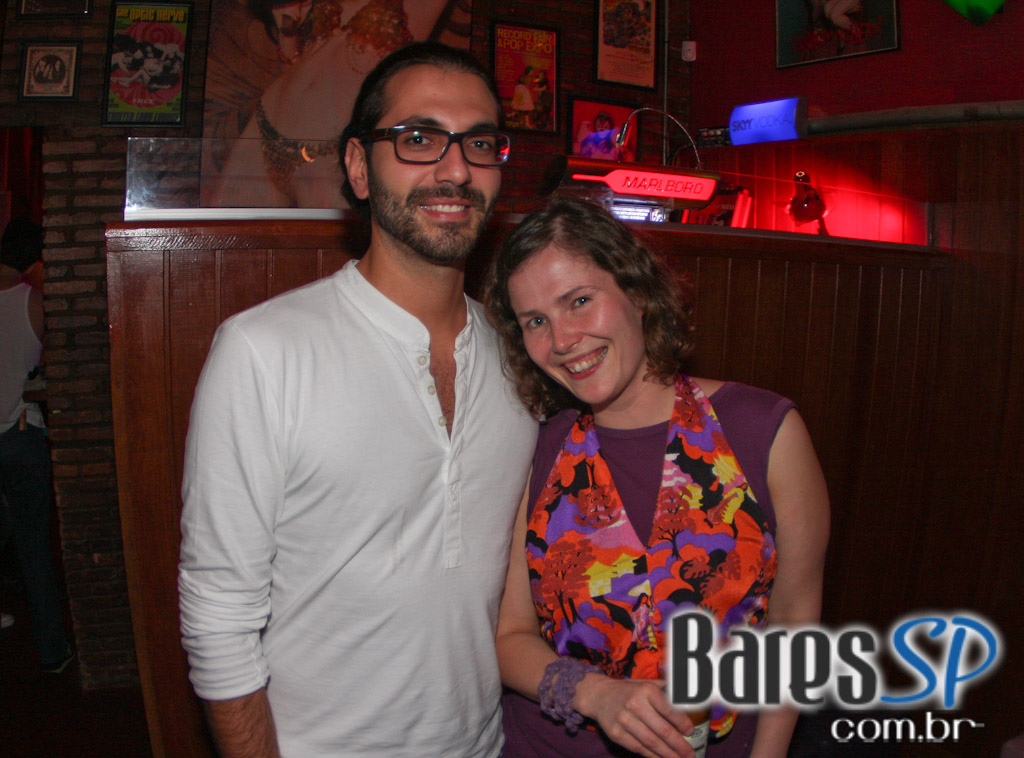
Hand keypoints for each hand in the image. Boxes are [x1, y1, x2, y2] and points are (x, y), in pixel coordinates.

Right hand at [573, 674, 696, 757]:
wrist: (599, 696)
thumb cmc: (629, 691)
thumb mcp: (647, 684)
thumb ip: (667, 690)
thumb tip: (691, 697)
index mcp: (646, 690)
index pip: (669, 709)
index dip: (682, 722)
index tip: (691, 731)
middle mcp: (635, 704)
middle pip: (662, 730)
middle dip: (679, 745)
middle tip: (690, 754)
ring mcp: (624, 720)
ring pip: (651, 742)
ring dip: (668, 754)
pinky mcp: (616, 733)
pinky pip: (638, 747)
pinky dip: (652, 756)